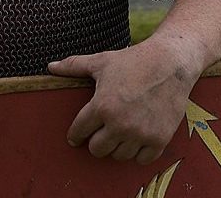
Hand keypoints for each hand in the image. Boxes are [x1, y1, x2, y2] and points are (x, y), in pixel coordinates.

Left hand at [48, 38, 200, 163]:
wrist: (170, 64)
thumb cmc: (133, 60)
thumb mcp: (101, 61)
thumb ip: (73, 66)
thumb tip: (50, 66)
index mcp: (102, 106)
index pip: (80, 131)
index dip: (75, 134)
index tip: (75, 137)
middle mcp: (120, 124)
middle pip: (97, 150)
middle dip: (95, 141)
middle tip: (99, 132)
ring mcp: (140, 134)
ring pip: (119, 156)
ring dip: (116, 146)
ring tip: (117, 133)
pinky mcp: (159, 139)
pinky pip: (141, 159)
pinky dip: (137, 152)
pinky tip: (135, 139)